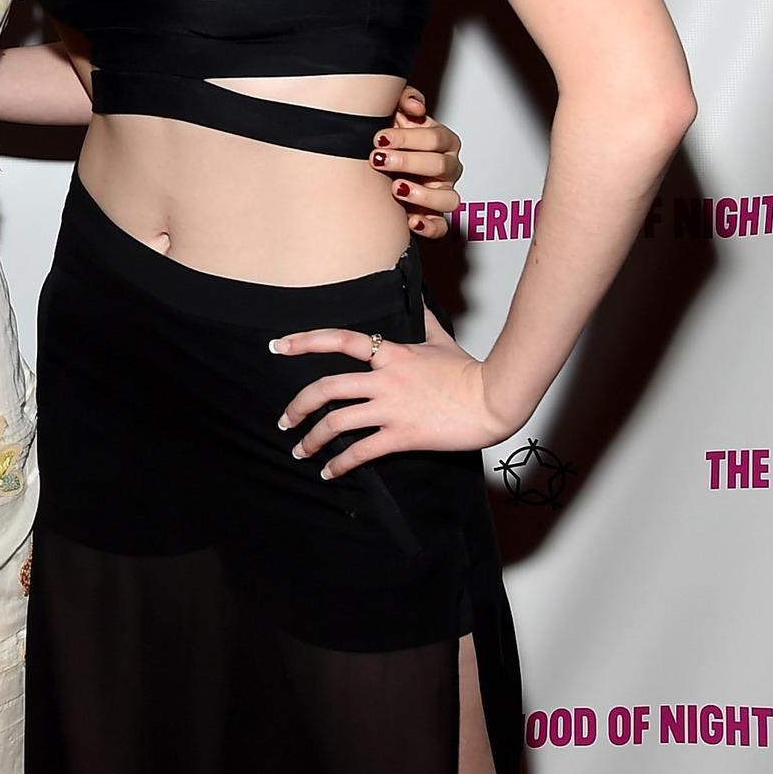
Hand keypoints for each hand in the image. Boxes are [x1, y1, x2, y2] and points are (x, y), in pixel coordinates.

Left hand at [271, 314, 507, 479]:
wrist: (494, 399)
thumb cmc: (470, 372)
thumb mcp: (441, 339)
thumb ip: (423, 321)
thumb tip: (418, 301)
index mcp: (390, 354)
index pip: (339, 340)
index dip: (304, 341)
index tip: (278, 346)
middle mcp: (383, 379)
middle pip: (326, 388)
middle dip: (298, 406)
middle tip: (284, 420)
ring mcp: (391, 408)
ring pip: (336, 423)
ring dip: (312, 439)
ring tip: (300, 451)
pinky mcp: (402, 435)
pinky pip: (361, 452)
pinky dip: (340, 464)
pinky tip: (329, 472)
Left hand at [375, 86, 462, 238]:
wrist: (372, 166)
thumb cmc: (386, 137)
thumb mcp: (393, 112)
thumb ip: (405, 100)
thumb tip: (416, 106)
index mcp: (441, 141)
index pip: (435, 138)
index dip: (408, 138)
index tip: (380, 138)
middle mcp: (447, 167)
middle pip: (439, 166)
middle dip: (407, 161)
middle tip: (378, 159)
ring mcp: (441, 193)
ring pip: (448, 198)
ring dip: (422, 194)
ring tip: (396, 188)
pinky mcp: (431, 216)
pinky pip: (441, 227)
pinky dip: (429, 227)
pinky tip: (411, 221)